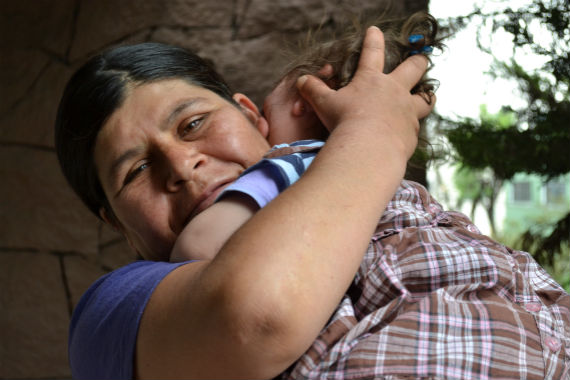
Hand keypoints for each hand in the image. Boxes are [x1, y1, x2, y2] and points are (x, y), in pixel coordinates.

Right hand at [296, 26, 434, 159]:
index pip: (372, 52)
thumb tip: (302, 80)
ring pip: (425, 100)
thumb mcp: (324, 104)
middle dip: (418, 62)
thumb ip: (313, 90)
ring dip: (425, 98)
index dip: (373, 39)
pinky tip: (404, 134)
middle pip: (414, 68)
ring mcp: (407, 111)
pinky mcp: (411, 132)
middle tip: (421, 59)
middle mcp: (394, 91)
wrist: (369, 149)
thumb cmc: (345, 122)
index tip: (375, 30)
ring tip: (426, 98)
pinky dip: (409, 129)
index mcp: (371, 79)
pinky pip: (414, 128)